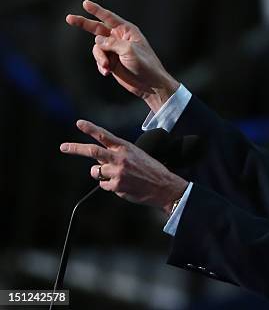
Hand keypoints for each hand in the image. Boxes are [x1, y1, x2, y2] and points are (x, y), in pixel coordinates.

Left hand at [60, 119, 187, 215]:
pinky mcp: (117, 186)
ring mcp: (118, 172)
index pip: (104, 135)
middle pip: (92, 151)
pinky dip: (110, 186)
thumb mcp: (137, 155)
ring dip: (100, 174)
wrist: (165, 186)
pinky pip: (103, 185)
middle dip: (75, 149)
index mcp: (126, 147)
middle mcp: (120, 158)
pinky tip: (124, 186)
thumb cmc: (152, 170)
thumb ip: (118, 154)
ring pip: (96, 172)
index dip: (90, 128)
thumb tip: (99, 160)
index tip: (78, 123)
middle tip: (63, 147)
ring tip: (116, 176)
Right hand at [66, 0, 178, 111]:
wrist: (150, 84)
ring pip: (97, 48)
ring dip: (99, 57)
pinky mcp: (112, 62)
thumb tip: (97, 40)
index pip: (109, 17)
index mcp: (127, 31)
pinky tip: (107, 72)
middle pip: (97, 28)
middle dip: (84, 24)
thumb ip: (111, 43)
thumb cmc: (145, 65)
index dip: (96, 10)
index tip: (85, 3)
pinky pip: (99, 60)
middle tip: (69, 18)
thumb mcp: (129, 50)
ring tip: (107, 67)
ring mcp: (115, 50)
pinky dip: (101, 65)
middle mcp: (119, 38)